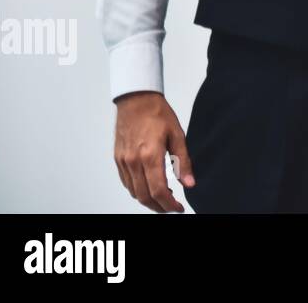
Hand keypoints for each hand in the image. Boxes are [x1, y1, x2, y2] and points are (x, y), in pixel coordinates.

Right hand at [113, 91, 194, 212]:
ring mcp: (123, 161)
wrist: (136, 100)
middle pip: (144, 196)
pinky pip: (126, 182)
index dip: (169, 204)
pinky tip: (148, 186)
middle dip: (159, 206)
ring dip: (148, 200)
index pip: (159, 191)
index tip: (179, 208)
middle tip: (172, 207)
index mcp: (150, 155)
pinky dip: (137, 190)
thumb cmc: (157, 113)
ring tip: (163, 197)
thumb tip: (190, 183)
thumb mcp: (177, 136)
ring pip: (134, 192)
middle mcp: (133, 161)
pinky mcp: (118, 159)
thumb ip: (183, 162)